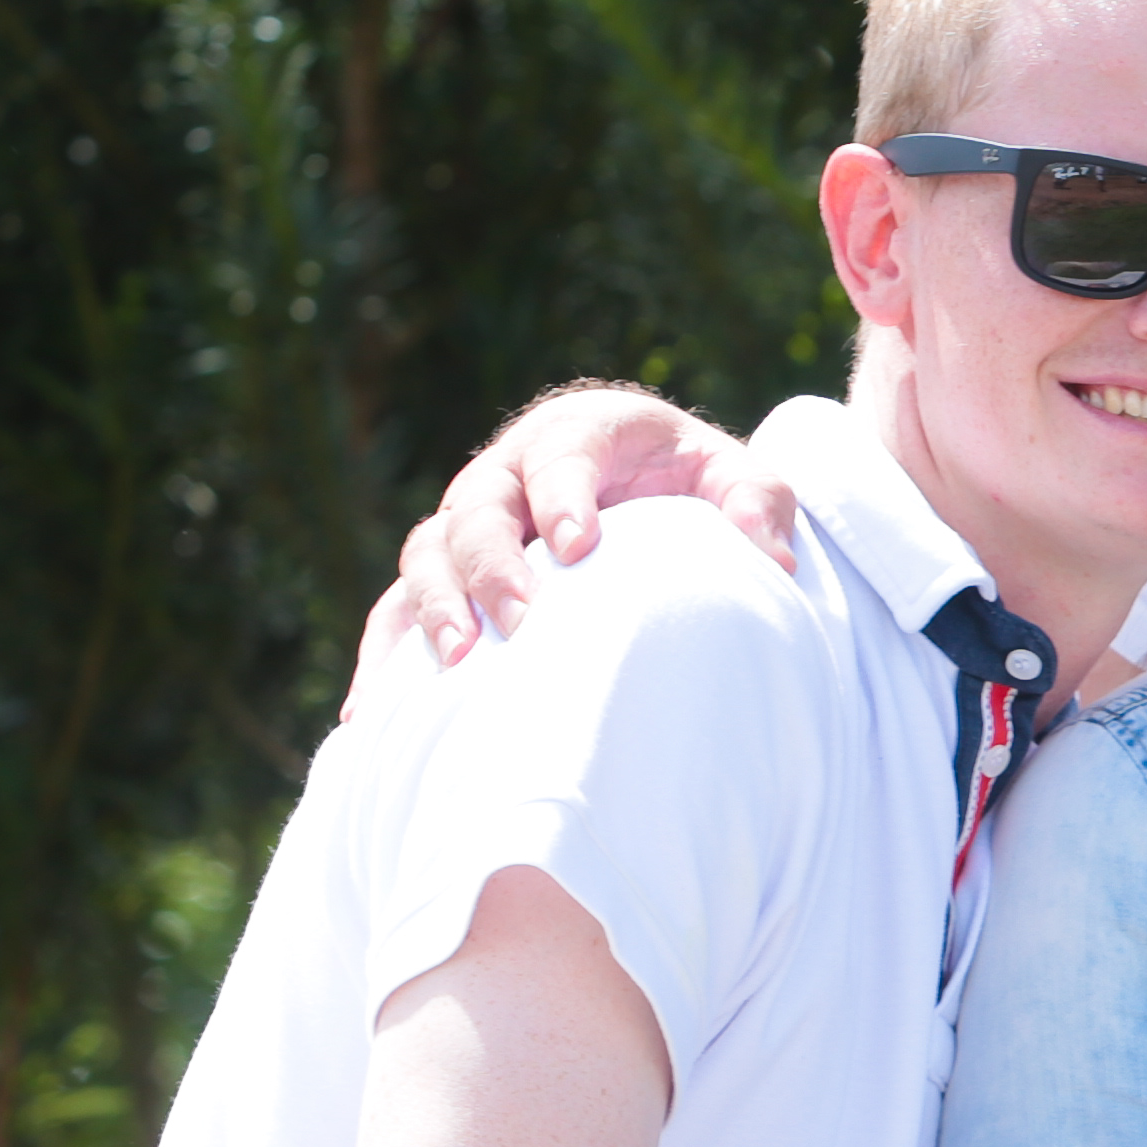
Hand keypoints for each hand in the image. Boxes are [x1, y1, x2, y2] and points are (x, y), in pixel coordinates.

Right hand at [337, 383, 794, 718]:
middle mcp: (508, 472)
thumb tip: (773, 560)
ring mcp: (469, 524)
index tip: (580, 547)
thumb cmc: (690, 482)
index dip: (563, 496)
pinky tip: (372, 714)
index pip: (561, 457)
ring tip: (458, 662)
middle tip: (523, 621)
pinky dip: (382, 656)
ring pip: (429, 554)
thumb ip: (759, 503)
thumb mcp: (736, 478)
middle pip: (478, 509)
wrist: (645, 492)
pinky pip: (395, 609)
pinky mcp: (446, 576)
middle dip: (493, 565)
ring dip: (436, 606)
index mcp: (577, 432)